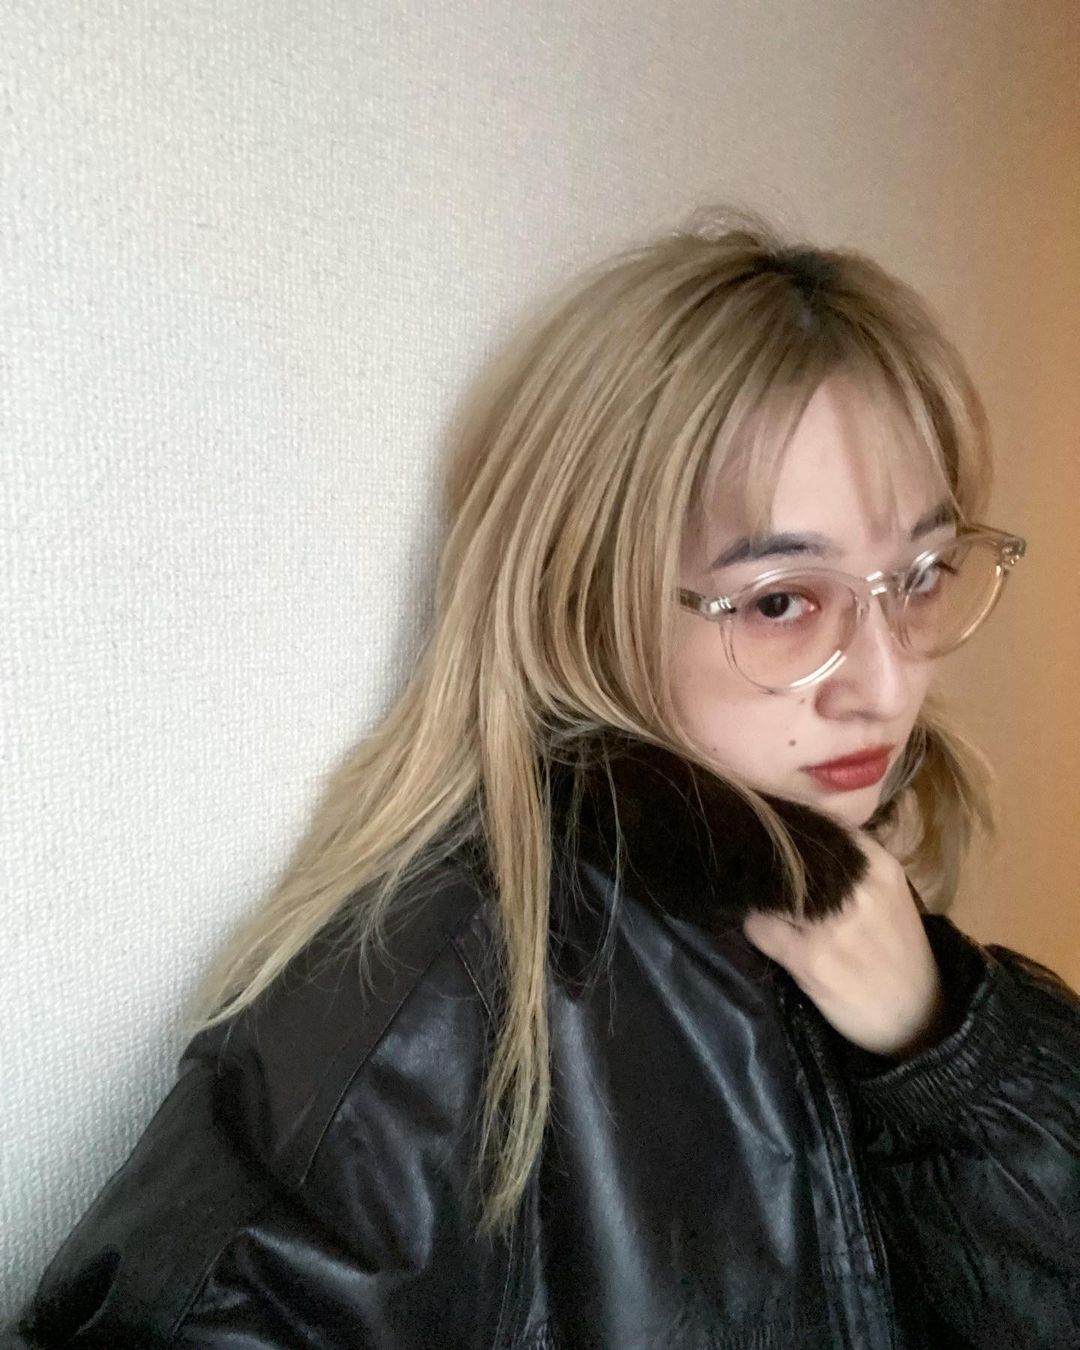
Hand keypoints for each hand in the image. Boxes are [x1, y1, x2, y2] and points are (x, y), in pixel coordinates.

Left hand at [741, 830, 948, 1059]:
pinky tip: (765, 933)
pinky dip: (755, 927)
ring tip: (762, 904)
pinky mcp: (811, 959)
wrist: (920, 1017)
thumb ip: (849, 864)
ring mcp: (832, 926)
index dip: (789, 833)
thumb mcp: (886, 895)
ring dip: (760, 897)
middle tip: (754, 870)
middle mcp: (857, 889)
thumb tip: (795, 837)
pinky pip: (759, 928)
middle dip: (770, 864)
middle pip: (788, 857)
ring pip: (770, 891)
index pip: (818, 828)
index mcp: (878, 866)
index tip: (772, 838)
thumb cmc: (898, 953)